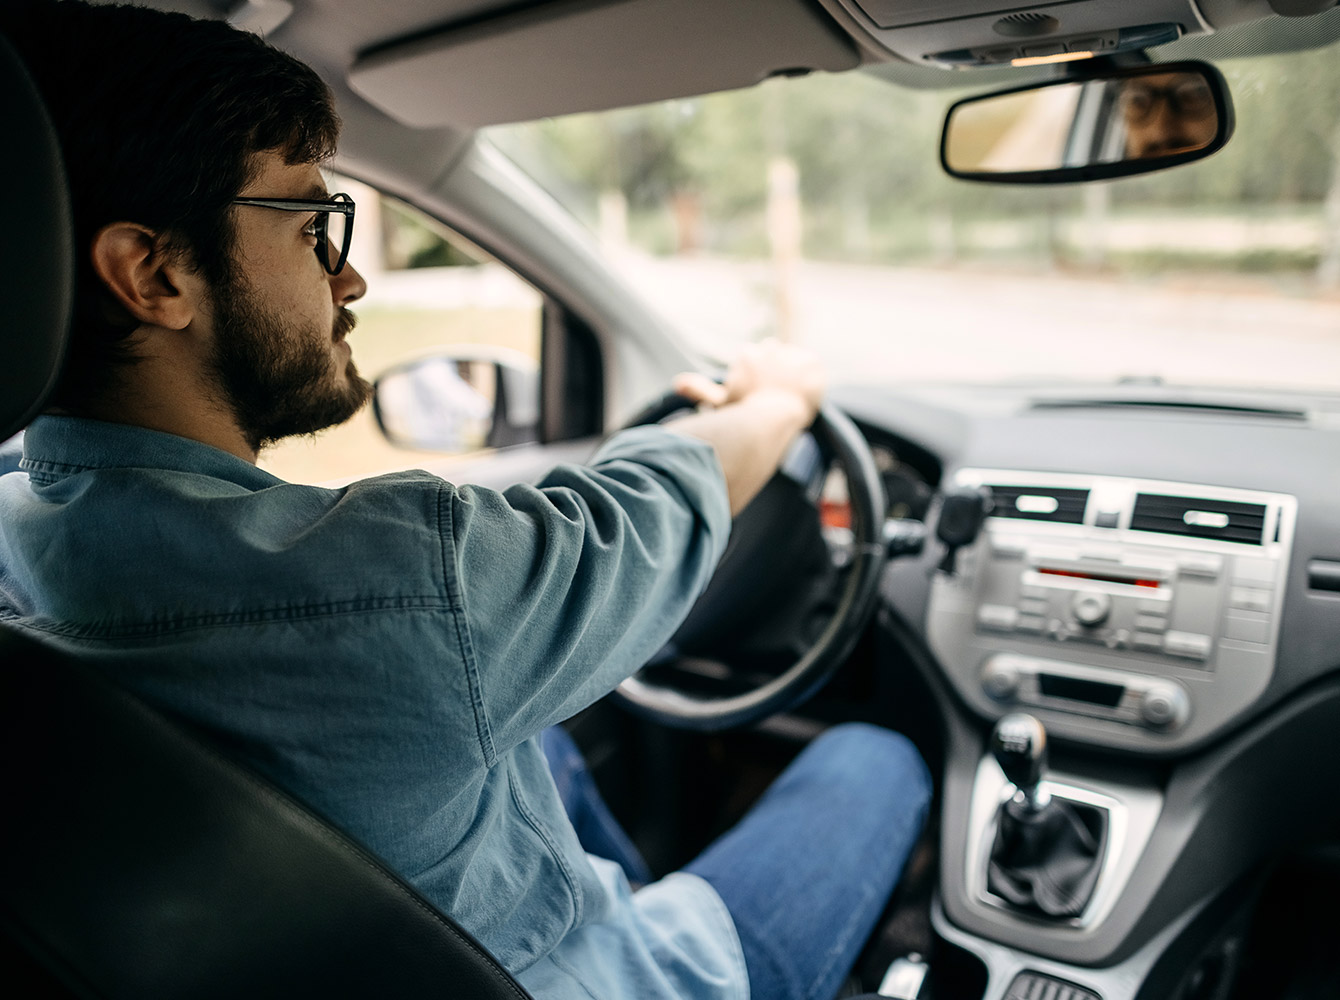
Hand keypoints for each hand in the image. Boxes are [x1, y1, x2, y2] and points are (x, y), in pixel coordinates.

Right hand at [672, 339, 824, 425]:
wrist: (771, 421)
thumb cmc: (741, 414)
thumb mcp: (719, 403)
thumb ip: (699, 390)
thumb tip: (677, 383)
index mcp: (747, 354)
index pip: (756, 358)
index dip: (758, 378)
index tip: (758, 394)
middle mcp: (769, 349)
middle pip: (776, 356)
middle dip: (776, 372)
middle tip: (775, 396)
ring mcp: (791, 355)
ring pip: (795, 362)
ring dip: (795, 375)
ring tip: (791, 397)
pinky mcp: (812, 364)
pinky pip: (815, 368)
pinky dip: (813, 380)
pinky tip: (805, 395)